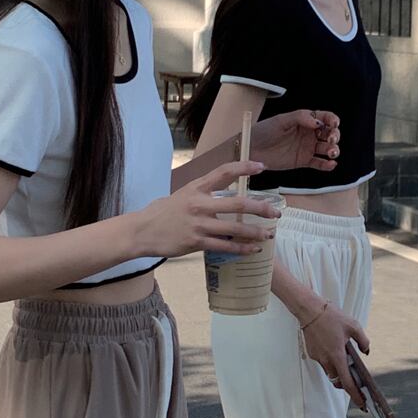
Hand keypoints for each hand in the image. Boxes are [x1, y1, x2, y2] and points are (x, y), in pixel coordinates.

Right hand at [133, 161, 281, 257]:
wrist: (141, 231)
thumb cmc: (160, 213)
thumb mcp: (181, 195)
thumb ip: (201, 195)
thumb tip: (219, 198)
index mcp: (196, 188)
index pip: (224, 172)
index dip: (245, 168)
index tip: (261, 167)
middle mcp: (200, 204)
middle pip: (238, 203)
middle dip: (261, 207)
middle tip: (276, 212)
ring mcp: (198, 224)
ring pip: (234, 228)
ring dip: (255, 232)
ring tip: (268, 234)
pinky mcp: (196, 242)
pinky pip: (224, 246)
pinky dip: (241, 249)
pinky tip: (253, 250)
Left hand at [251, 110, 340, 171]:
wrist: (251, 149)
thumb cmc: (264, 131)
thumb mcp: (281, 120)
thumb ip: (300, 118)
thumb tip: (317, 121)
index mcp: (305, 120)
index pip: (324, 118)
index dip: (332, 120)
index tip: (334, 124)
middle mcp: (308, 134)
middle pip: (329, 133)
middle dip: (334, 135)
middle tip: (331, 140)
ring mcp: (306, 148)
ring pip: (326, 148)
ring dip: (333, 150)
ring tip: (331, 152)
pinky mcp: (303, 161)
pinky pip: (318, 163)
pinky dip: (326, 165)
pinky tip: (331, 164)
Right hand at [300, 300, 369, 408]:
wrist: (310, 310)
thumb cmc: (332, 317)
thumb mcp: (354, 326)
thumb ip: (363, 341)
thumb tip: (366, 352)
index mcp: (337, 355)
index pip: (347, 382)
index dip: (355, 395)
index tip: (362, 404)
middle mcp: (326, 360)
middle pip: (337, 381)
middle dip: (346, 385)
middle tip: (357, 385)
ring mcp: (318, 358)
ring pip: (330, 372)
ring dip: (339, 373)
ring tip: (347, 366)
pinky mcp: (312, 354)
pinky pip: (324, 362)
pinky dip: (331, 362)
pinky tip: (335, 352)